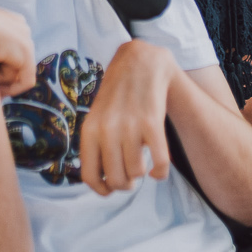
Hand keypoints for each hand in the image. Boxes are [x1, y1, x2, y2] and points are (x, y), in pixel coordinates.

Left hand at [78, 39, 174, 194]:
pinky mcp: (152, 122)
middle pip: (116, 180)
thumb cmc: (118, 93)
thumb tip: (102, 181)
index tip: (110, 189)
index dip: (101, 190)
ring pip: (137, 173)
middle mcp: (108, 129)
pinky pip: (160, 162)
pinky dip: (161, 173)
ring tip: (143, 165)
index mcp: (90, 129)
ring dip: (142, 174)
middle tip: (130, 176)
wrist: (140, 62)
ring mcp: (130, 125)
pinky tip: (159, 169)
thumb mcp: (97, 115)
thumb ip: (96, 144)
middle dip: (125, 184)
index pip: (89, 176)